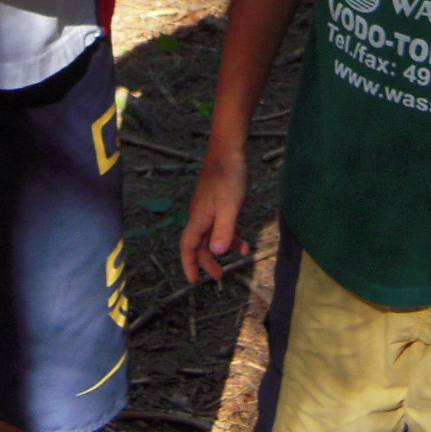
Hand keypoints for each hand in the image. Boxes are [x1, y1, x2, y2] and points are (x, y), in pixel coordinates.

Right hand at [180, 144, 249, 282]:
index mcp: (200, 218)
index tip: (194, 281)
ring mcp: (208, 207)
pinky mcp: (216, 201)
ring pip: (211, 234)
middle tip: (220, 276)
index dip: (189, 264)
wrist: (227, 150)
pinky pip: (220, 224)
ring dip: (223, 247)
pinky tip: (242, 237)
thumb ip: (224, 230)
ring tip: (240, 254)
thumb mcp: (230, 206)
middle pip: (199, 244)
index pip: (188, 247)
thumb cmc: (228, 176)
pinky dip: (229, 233)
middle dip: (207, 261)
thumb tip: (217, 253)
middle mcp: (200, 215)